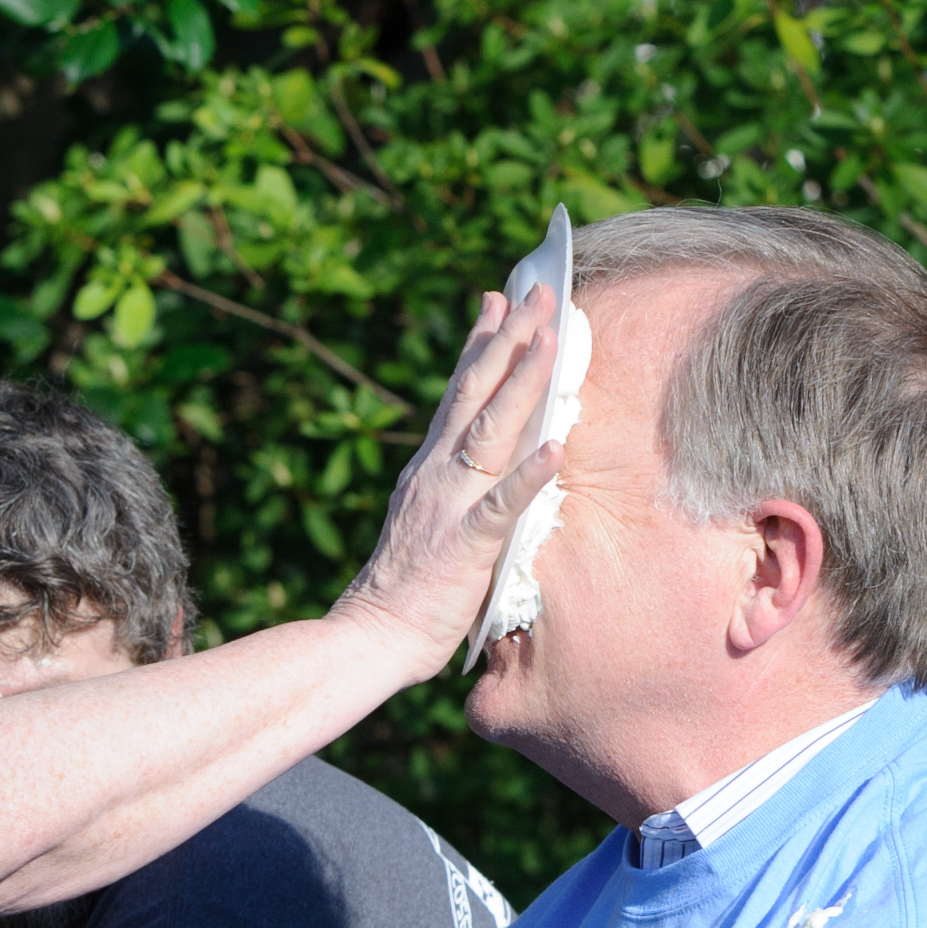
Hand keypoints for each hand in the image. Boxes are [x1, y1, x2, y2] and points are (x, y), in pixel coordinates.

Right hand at [333, 283, 566, 669]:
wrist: (371, 635)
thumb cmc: (408, 588)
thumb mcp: (429, 518)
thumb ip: (454, 486)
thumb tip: (482, 457)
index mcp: (429, 467)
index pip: (458, 392)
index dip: (480, 344)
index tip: (498, 300)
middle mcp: (436, 473)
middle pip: (476, 392)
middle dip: (510, 339)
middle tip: (536, 292)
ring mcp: (450, 503)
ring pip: (490, 430)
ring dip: (522, 381)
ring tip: (550, 337)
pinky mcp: (466, 542)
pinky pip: (502, 503)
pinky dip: (529, 473)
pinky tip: (555, 445)